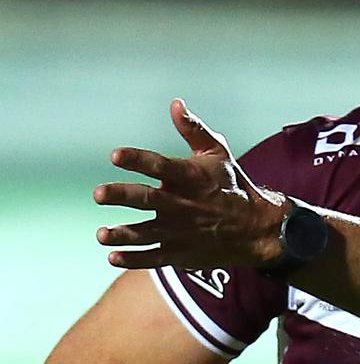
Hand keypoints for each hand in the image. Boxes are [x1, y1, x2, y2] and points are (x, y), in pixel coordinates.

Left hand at [95, 99, 286, 269]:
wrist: (256, 227)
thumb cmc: (230, 185)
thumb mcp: (217, 154)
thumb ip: (193, 130)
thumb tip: (175, 103)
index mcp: (191, 177)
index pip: (161, 166)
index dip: (138, 160)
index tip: (115, 156)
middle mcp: (184, 204)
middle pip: (149, 199)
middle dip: (123, 196)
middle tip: (99, 193)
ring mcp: (181, 231)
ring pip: (147, 233)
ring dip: (123, 233)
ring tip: (102, 233)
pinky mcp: (181, 252)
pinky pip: (154, 258)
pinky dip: (134, 259)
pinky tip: (113, 256)